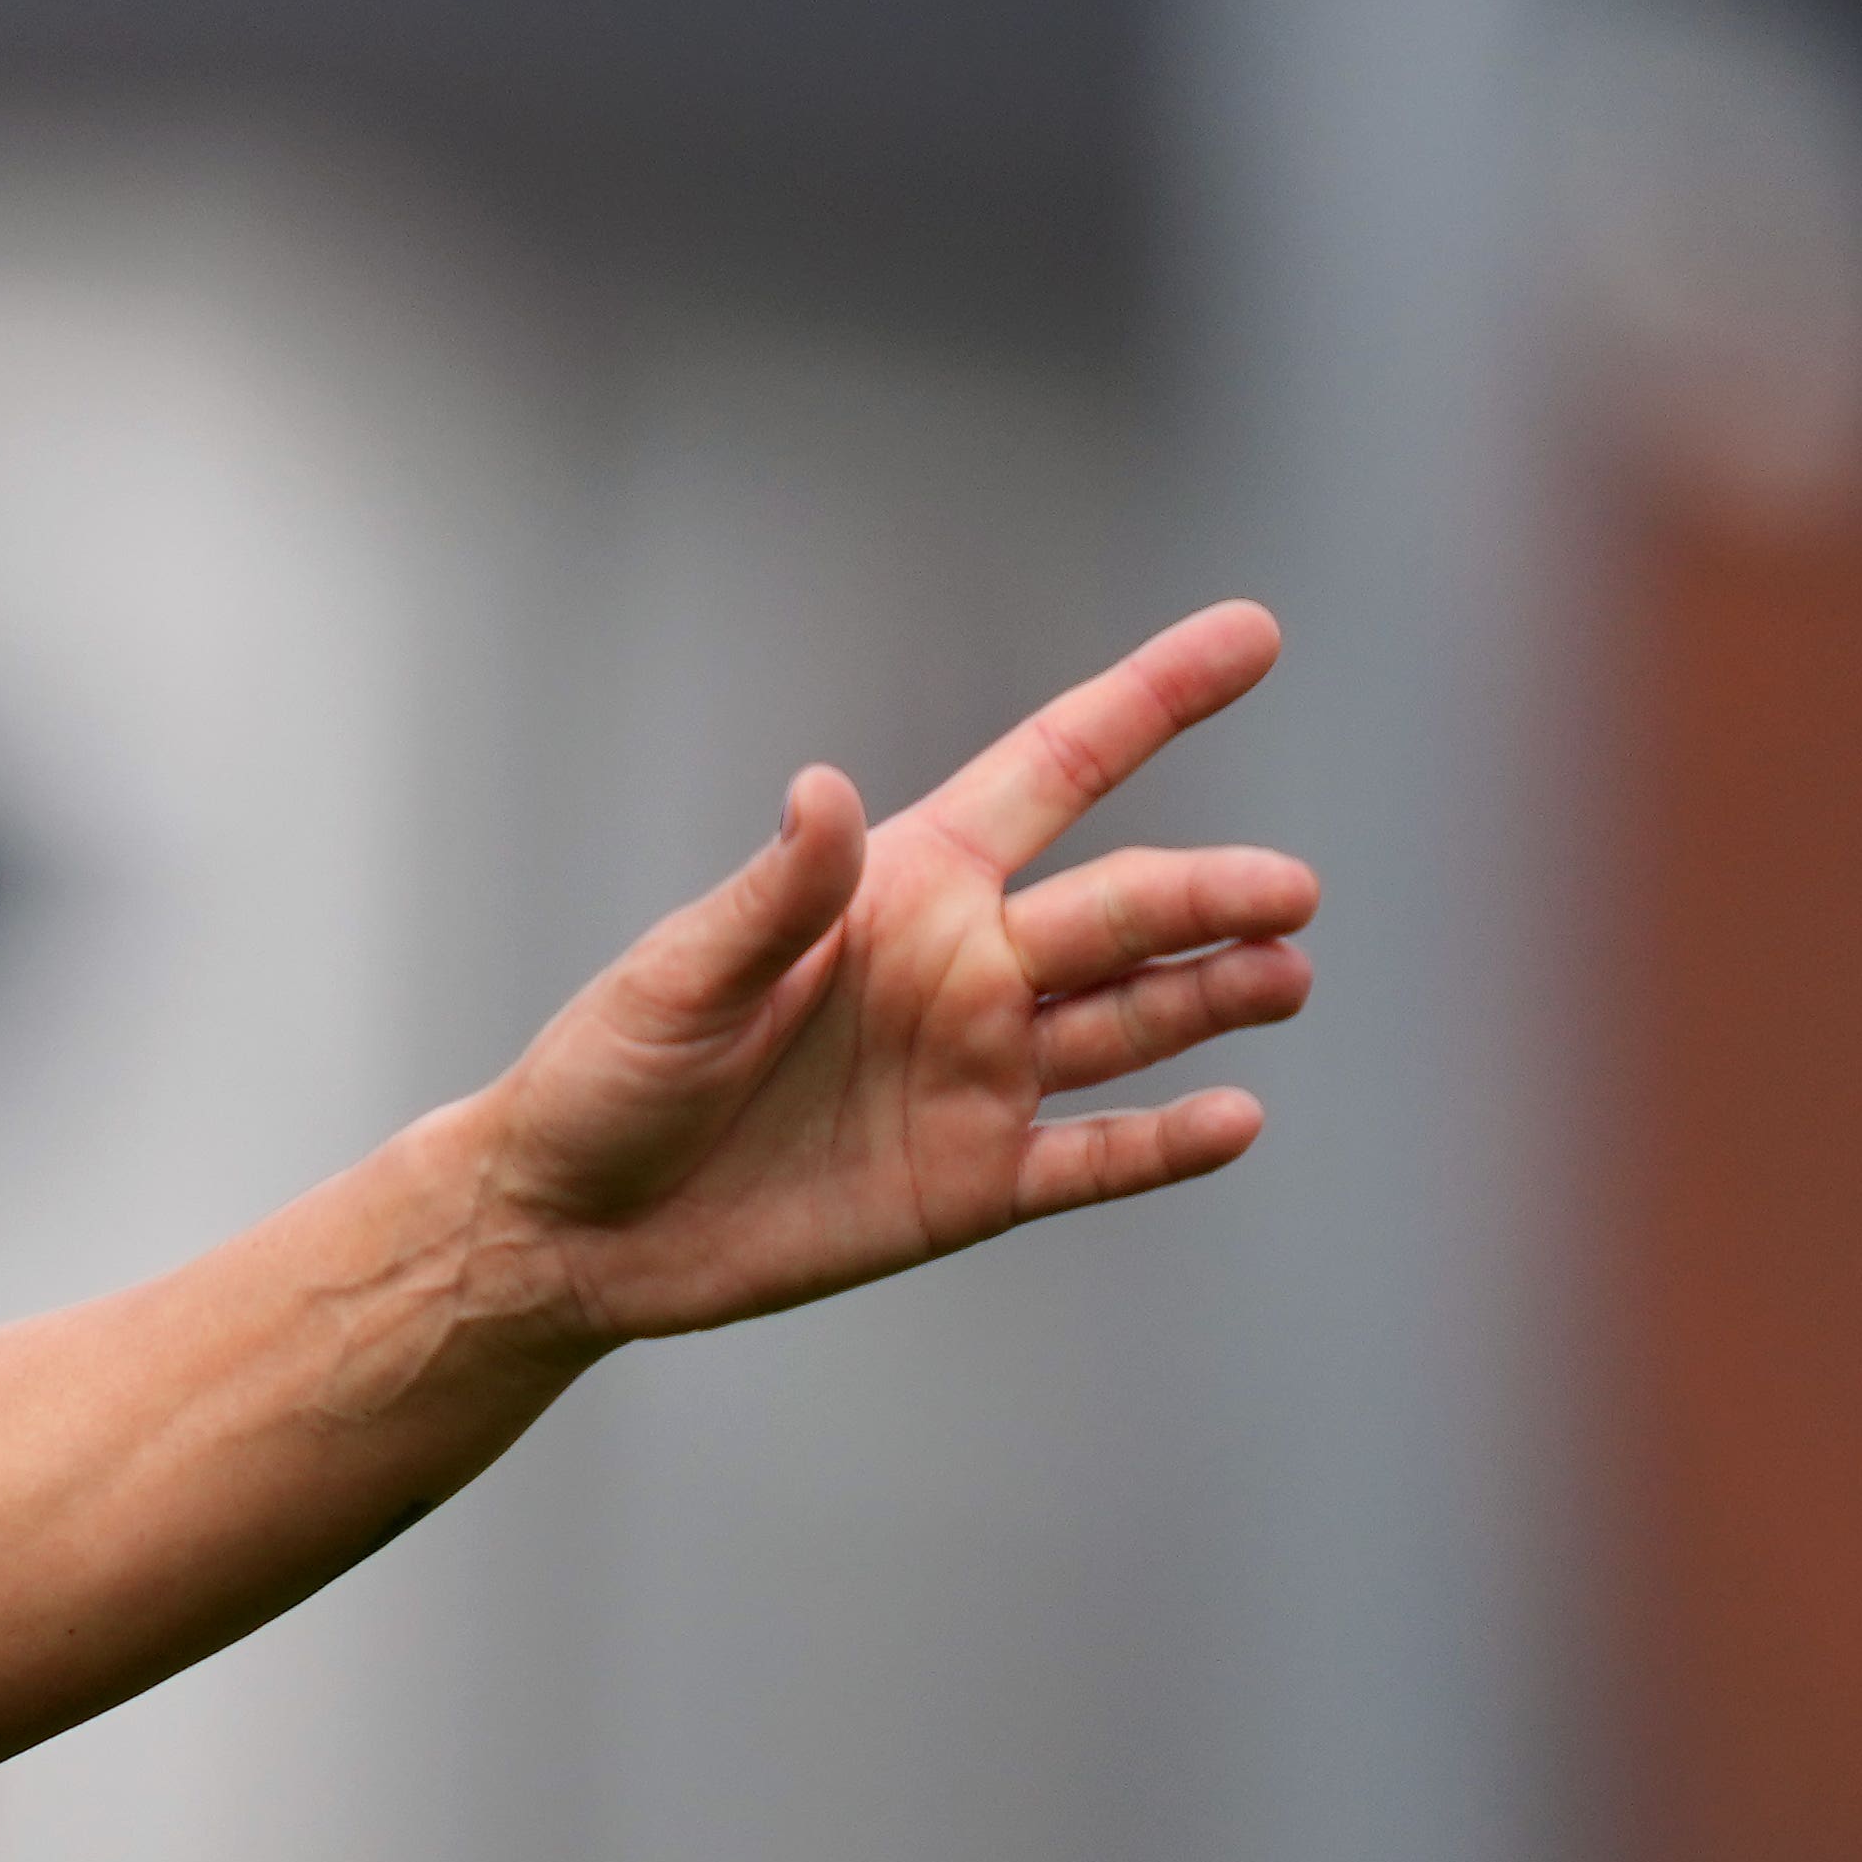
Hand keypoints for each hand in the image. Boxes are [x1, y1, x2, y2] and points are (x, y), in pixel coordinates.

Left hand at [468, 601, 1319, 1347]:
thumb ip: (771, 897)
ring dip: (1215, 993)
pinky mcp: (974, 1180)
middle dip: (1210, 894)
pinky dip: (1166, 1143)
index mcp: (904, 889)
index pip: (1054, 770)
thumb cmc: (608, 1076)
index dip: (1152, 701)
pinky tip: (1236, 1117)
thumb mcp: (676, 979)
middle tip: (1289, 890)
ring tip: (1286, 973)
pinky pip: (1094, 1155)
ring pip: (1134, 1020)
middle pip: (1121, 910)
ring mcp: (979, 1074)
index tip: (1255, 634)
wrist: (572, 1227)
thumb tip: (823, 789)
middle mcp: (964, 970)